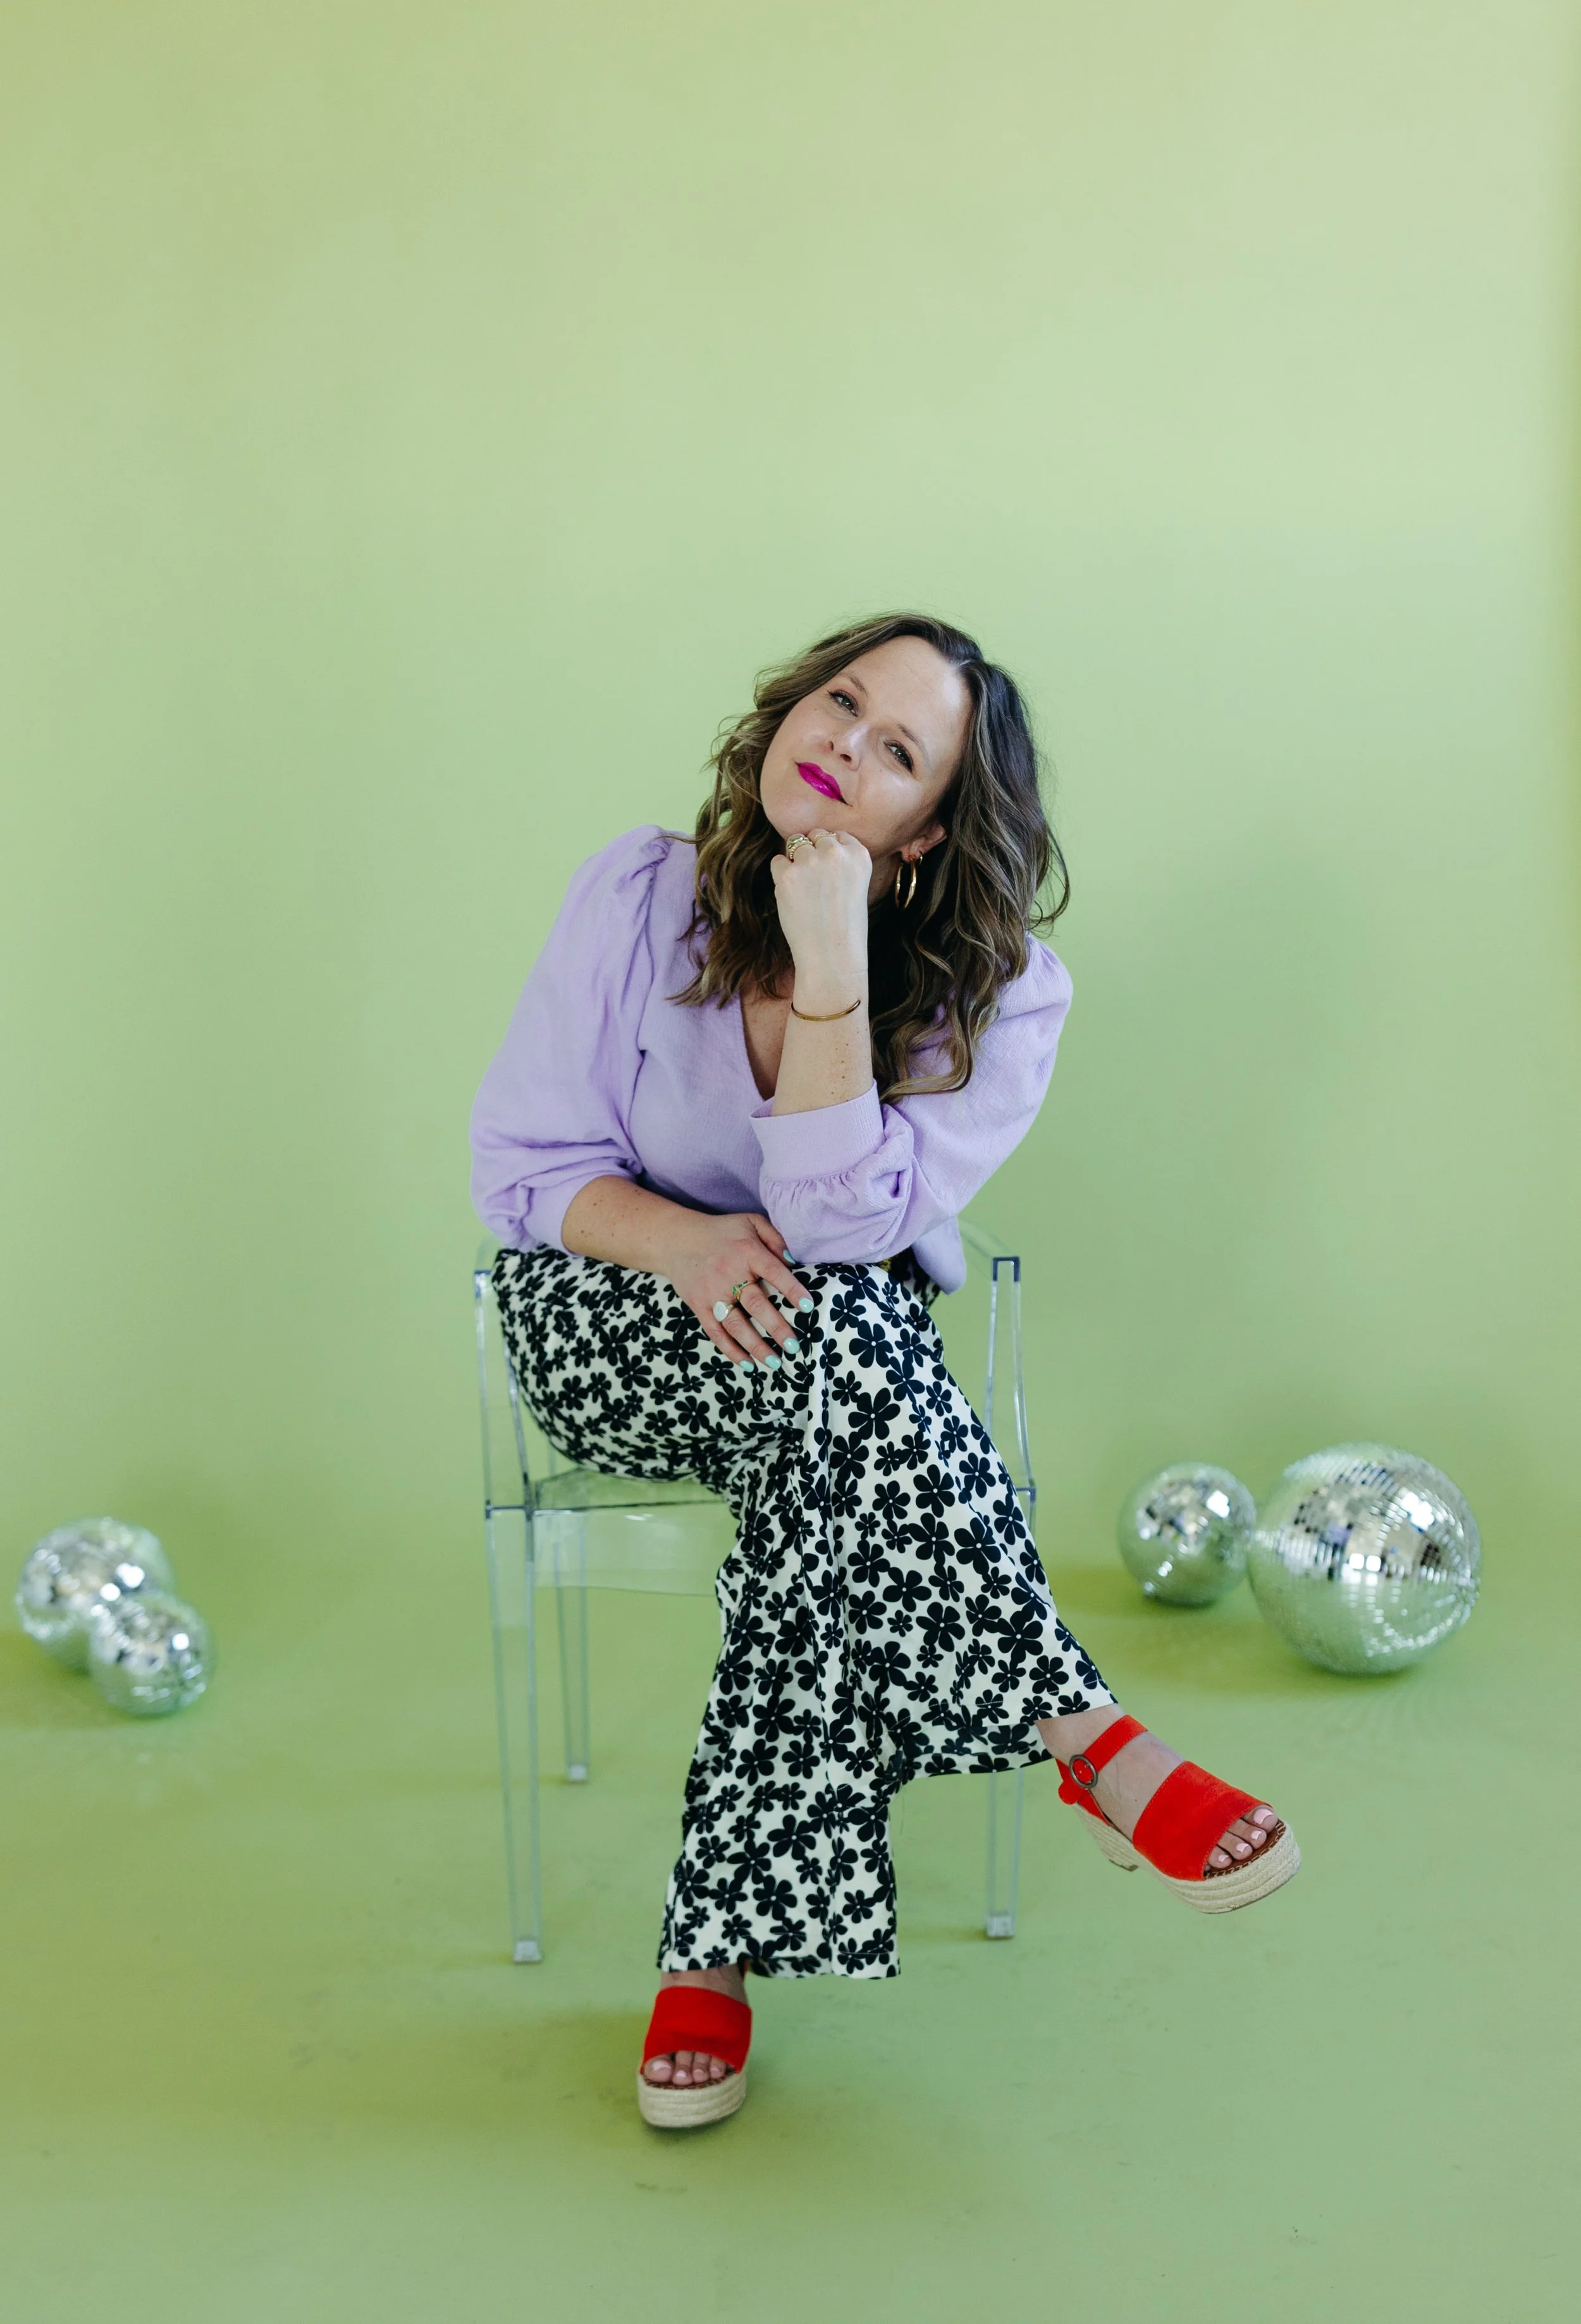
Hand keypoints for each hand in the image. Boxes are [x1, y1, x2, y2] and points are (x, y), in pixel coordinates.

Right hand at [656, 1210, 811, 1365]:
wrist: (677, 1239)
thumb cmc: (722, 1232)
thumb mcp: (750, 1222)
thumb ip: (774, 1237)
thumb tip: (793, 1261)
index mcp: (748, 1252)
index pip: (774, 1272)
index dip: (792, 1290)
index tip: (806, 1307)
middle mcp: (731, 1273)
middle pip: (757, 1304)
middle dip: (777, 1327)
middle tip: (794, 1346)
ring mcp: (713, 1293)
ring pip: (737, 1324)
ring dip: (756, 1346)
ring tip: (775, 1362)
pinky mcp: (699, 1306)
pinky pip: (715, 1332)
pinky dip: (731, 1350)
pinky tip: (747, 1363)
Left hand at [769, 828, 869, 1001]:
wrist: (832, 955)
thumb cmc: (845, 927)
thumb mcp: (857, 885)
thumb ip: (842, 862)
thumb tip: (813, 844)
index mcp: (859, 854)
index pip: (838, 835)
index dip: (830, 853)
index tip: (831, 875)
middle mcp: (836, 852)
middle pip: (815, 836)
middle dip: (812, 853)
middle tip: (816, 885)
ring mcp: (810, 861)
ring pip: (795, 846)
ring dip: (795, 864)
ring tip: (805, 893)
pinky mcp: (788, 874)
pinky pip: (777, 862)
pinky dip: (781, 877)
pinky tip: (793, 897)